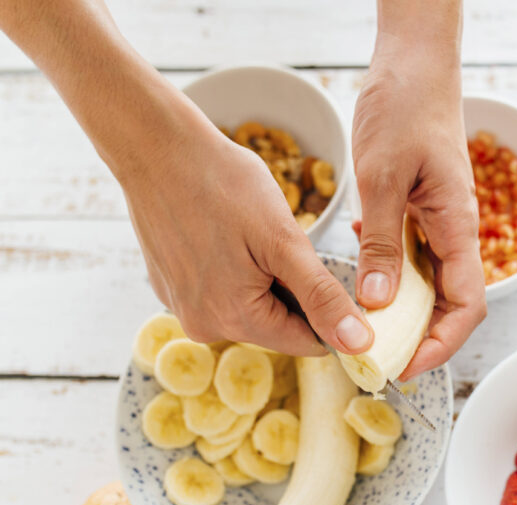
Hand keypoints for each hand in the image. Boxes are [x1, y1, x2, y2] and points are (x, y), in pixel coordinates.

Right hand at [121, 100, 372, 356]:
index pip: (308, 342)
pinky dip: (236, 270)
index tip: (328, 271)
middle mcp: (204, 327)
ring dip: (266, 279)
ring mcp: (183, 308)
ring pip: (251, 308)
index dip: (329, 311)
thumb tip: (359, 346)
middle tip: (282, 242)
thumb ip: (323, 298)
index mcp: (236, 321)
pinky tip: (228, 235)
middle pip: (278, 326)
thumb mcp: (285, 242)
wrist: (157, 146)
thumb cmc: (224, 184)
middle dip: (293, 290)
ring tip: (252, 235)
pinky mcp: (171, 287)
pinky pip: (222, 292)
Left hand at [352, 29, 485, 379]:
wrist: (414, 64)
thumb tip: (377, 301)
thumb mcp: (384, 176)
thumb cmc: (406, 108)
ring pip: (432, 284)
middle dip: (423, 338)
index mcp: (458, 225)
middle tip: (381, 358)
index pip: (467, 304)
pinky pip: (414, 257)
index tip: (407, 364)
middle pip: (452, 303)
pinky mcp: (423, 210)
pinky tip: (364, 278)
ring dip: (406, 312)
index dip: (442, 343)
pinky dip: (393, 277)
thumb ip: (383, 240)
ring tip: (370, 331)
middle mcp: (455, 230)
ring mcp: (440, 221)